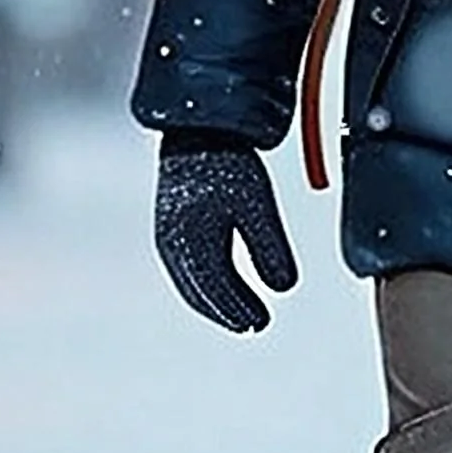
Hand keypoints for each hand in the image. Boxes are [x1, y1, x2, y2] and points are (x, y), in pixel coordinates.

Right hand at [153, 137, 298, 333]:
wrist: (198, 128)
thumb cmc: (227, 163)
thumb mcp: (257, 206)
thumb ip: (270, 248)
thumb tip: (284, 287)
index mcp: (192, 241)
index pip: (217, 289)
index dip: (239, 309)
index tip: (260, 321)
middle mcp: (173, 243)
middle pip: (200, 291)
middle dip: (227, 310)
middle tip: (253, 324)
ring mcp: (167, 235)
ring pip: (189, 282)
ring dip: (213, 301)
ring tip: (238, 313)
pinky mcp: (169, 225)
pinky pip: (183, 268)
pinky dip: (201, 284)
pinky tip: (217, 286)